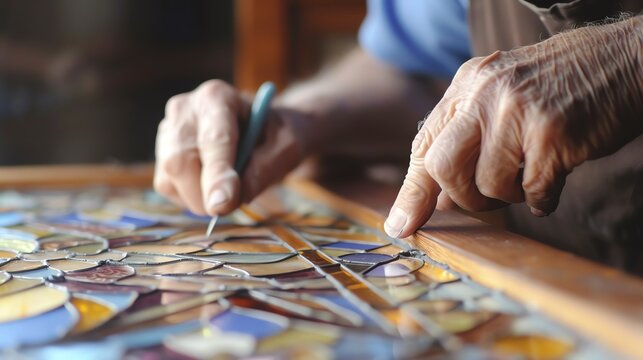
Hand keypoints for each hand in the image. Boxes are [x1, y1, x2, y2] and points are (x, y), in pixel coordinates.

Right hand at [154, 80, 307, 215]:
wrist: (264, 131)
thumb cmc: (276, 136)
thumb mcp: (287, 147)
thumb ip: (264, 168)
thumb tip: (233, 197)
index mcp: (217, 97)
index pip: (213, 141)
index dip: (217, 175)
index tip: (223, 204)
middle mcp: (185, 109)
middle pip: (180, 160)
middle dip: (204, 193)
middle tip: (229, 208)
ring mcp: (168, 131)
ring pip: (170, 176)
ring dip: (199, 197)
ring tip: (227, 191)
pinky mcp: (162, 154)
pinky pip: (167, 186)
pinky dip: (189, 197)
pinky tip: (211, 186)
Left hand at [385, 17, 642, 237]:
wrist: (623, 60)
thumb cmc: (557, 88)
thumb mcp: (499, 96)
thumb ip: (466, 140)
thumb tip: (439, 202)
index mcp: (466, 85)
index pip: (424, 146)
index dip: (413, 192)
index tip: (401, 226)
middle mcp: (484, 93)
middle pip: (443, 167)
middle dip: (462, 197)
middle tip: (487, 199)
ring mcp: (518, 111)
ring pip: (490, 185)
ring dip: (512, 195)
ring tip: (532, 174)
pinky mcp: (553, 133)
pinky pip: (535, 192)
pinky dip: (544, 198)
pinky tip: (555, 178)